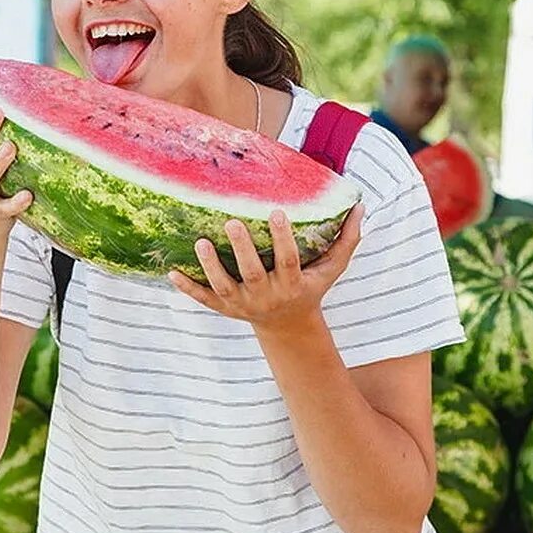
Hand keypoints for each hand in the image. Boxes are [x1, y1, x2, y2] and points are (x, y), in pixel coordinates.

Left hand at [168, 205, 365, 334]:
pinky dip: (187, 288)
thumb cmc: (310, 286)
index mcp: (292, 284)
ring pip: (224, 286)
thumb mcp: (331, 268)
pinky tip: (171, 272)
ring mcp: (242, 304)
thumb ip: (346, 240)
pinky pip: (203, 299)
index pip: (288, 260)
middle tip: (232, 222)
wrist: (288, 326)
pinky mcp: (224, 308)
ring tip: (200, 242)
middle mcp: (266, 295)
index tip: (277, 212)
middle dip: (242, 250)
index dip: (282, 239)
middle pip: (253, 273)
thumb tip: (361, 206)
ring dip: (211, 266)